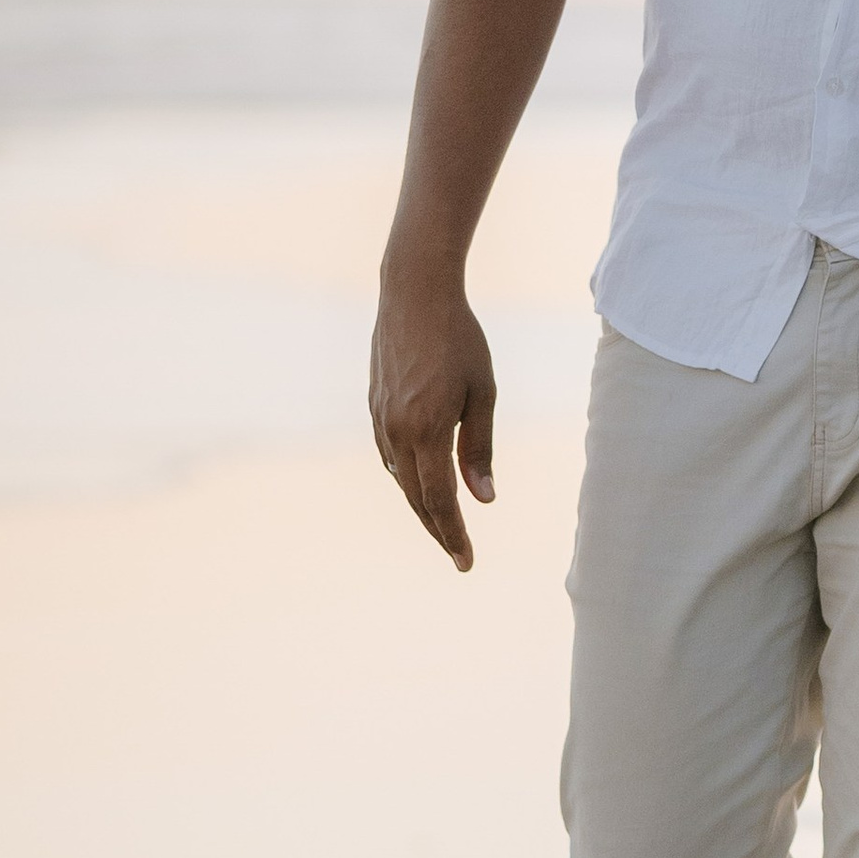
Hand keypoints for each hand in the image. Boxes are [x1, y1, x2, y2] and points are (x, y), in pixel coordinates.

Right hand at [369, 263, 498, 570]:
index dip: (454, 535)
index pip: (440, 500)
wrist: (413, 294)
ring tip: (446, 525)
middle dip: (439, 530)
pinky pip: (390, 455)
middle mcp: (397, 432)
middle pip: (417, 499)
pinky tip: (421, 482)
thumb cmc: (460, 340)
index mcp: (427, 430)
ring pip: (401, 479)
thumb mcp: (484, 393)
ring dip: (423, 505)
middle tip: (460, 556)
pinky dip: (408, 476)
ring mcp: (380, 421)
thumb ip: (480, 449)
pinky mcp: (374, 408)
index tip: (466, 562)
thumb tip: (484, 499)